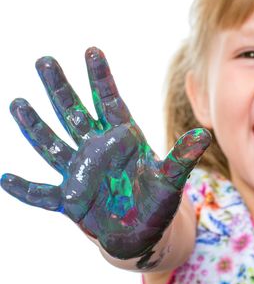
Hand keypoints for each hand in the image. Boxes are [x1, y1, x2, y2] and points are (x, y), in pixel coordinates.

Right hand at [1, 47, 210, 267]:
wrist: (144, 233)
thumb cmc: (159, 202)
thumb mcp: (172, 179)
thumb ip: (182, 158)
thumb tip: (203, 136)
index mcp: (124, 140)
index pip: (110, 102)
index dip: (101, 78)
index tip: (92, 50)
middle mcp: (98, 150)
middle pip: (75, 113)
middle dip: (60, 88)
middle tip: (44, 60)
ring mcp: (81, 174)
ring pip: (54, 145)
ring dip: (36, 126)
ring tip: (18, 103)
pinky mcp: (70, 201)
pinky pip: (43, 194)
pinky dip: (25, 189)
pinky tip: (4, 178)